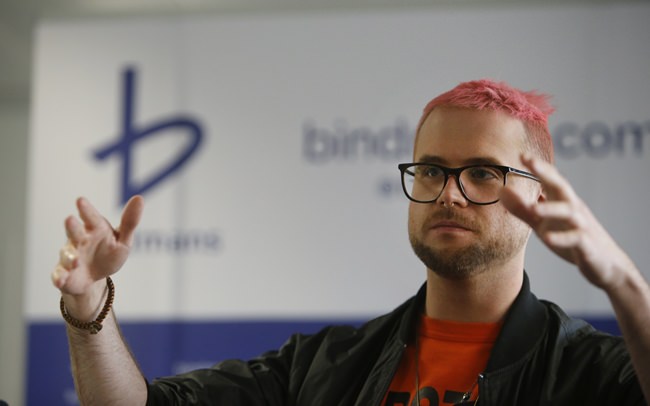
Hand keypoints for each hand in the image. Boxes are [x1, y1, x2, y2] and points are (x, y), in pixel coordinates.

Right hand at [52, 196, 143, 296]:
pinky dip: (59, 277)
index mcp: (94, 229)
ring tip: (76, 261)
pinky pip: (59, 275)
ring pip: (67, 255)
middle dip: (72, 227)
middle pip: (74, 232)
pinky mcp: (63, 274)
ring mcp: (70, 257)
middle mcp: (79, 240)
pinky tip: (60, 280)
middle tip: (69, 219)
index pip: (91, 217)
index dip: (86, 210)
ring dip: (70, 257)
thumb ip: (129, 221)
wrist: (95, 278)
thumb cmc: (108, 253)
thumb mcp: (123, 240)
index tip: (81, 200)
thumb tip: (139, 198)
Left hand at [500, 154, 634, 290]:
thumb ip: (522, 209)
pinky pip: (576, 238)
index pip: (550, 179)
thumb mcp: (542, 223)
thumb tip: (501, 191)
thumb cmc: (571, 238)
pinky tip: (547, 238)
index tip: (522, 155)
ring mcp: (582, 226)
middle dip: (546, 174)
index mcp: (562, 201)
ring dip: (551, 209)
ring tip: (534, 209)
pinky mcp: (587, 245)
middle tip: (531, 163)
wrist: (606, 264)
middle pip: (562, 187)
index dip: (538, 167)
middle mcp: (574, 209)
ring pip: (569, 212)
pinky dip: (562, 238)